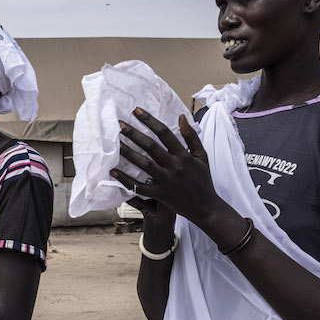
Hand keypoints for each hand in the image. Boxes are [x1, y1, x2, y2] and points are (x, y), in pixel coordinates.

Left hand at [111, 109, 221, 228]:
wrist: (205, 208)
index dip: (150, 121)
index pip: (165, 133)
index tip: (136, 111)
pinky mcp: (159, 194)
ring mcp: (166, 181)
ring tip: (115, 142)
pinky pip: (139, 186)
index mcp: (184, 155)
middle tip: (119, 124)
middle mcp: (174, 167)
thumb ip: (191, 136)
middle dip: (134, 134)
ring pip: (143, 164)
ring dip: (128, 153)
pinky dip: (126, 179)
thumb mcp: (201, 156)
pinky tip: (113, 171)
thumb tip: (181, 116)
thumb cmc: (203, 180)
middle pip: (151, 147)